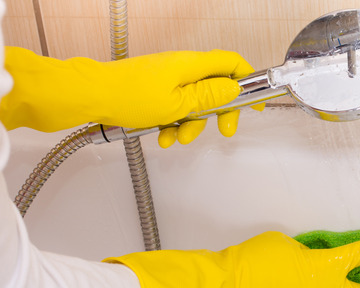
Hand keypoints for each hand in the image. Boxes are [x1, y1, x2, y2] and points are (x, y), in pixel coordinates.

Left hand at [0, 47, 262, 146]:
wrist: (89, 96)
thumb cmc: (128, 96)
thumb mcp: (179, 103)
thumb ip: (211, 97)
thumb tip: (234, 90)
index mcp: (191, 65)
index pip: (232, 64)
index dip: (248, 82)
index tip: (258, 101)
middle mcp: (181, 68)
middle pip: (215, 88)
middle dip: (219, 113)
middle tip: (223, 130)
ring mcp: (166, 78)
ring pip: (194, 103)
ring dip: (191, 124)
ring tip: (177, 138)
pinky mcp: (153, 89)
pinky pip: (174, 107)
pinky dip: (172, 123)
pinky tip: (161, 136)